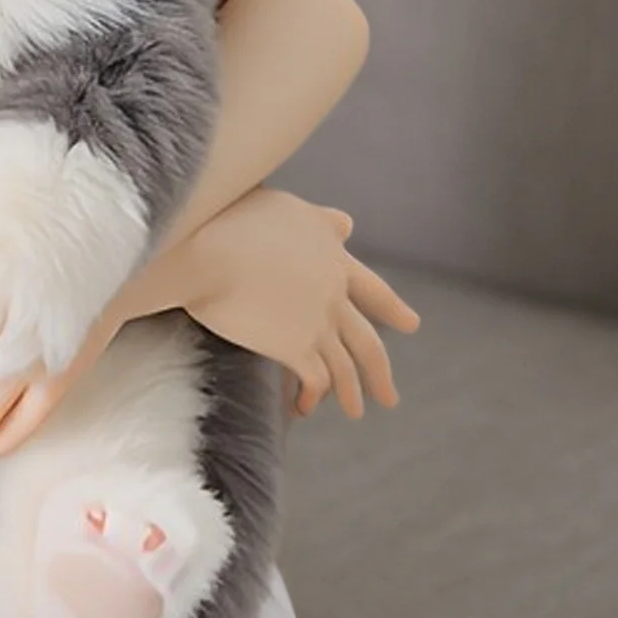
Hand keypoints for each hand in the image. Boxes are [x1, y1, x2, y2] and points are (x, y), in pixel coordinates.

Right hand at [182, 188, 418, 417]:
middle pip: (367, 339)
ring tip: (357, 411)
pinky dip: (311, 398)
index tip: (411, 325)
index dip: (391, 308)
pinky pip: (315, 381)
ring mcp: (318, 321)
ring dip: (352, 393)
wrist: (206, 246)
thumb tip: (349, 224)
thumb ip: (318, 220)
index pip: (371, 287)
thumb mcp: (286, 205)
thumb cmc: (231, 216)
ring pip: (346, 367)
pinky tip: (304, 409)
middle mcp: (334, 290)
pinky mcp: (295, 346)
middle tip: (389, 395)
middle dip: (379, 371)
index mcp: (333, 255)